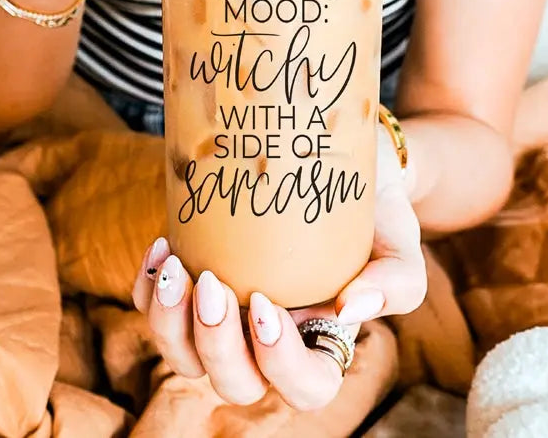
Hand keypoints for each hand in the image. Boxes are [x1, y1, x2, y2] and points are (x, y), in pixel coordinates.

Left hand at [131, 127, 425, 410]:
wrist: (338, 159)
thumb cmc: (373, 210)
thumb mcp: (401, 239)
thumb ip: (396, 280)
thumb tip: (351, 308)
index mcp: (322, 342)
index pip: (305, 388)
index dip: (278, 363)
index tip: (266, 304)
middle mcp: (269, 342)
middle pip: (235, 384)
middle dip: (213, 344)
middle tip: (213, 283)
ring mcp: (228, 317)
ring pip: (185, 359)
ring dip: (168, 324)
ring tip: (174, 268)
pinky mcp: (195, 285)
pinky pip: (156, 313)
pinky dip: (147, 290)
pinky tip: (161, 247)